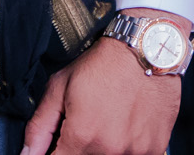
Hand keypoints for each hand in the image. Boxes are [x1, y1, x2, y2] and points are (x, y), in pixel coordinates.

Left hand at [21, 14, 189, 154]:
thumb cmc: (104, 64)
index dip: (56, 153)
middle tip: (87, 124)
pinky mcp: (154, 148)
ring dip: (103, 147)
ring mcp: (135, 151)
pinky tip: (125, 125)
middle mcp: (110, 149)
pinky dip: (126, 147)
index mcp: (82, 136)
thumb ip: (39, 127)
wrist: (147, 49)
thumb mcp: (60, 87)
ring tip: (107, 121)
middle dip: (79, 148)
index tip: (60, 143)